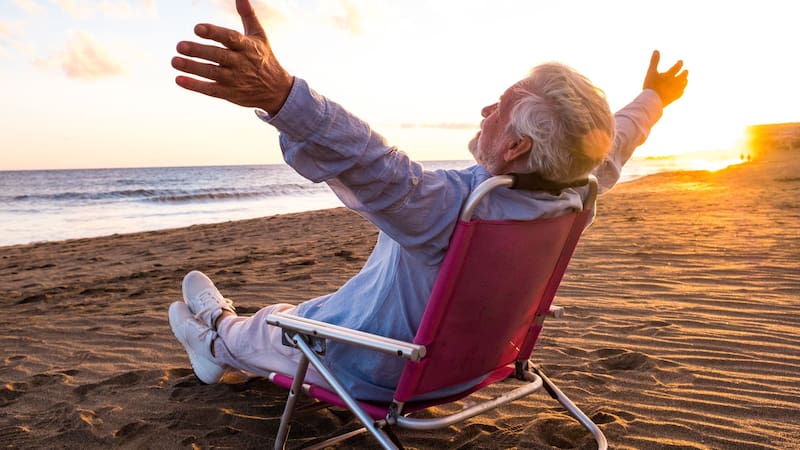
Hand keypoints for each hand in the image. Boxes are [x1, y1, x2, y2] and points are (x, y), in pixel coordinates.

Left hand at [171, 0, 292, 114]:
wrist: (277, 90)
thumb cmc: (264, 58)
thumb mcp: (259, 36)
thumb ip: (248, 15)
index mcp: (247, 46)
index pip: (230, 38)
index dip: (214, 33)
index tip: (197, 28)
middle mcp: (241, 63)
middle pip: (218, 56)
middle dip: (198, 51)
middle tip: (179, 45)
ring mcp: (235, 80)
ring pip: (212, 73)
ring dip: (192, 68)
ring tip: (174, 61)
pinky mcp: (230, 94)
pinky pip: (211, 90)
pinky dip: (195, 86)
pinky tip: (179, 80)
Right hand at [642, 50, 687, 107]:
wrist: (652, 100)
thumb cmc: (651, 85)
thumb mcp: (651, 72)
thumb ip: (654, 61)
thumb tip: (656, 50)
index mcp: (670, 75)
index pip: (677, 67)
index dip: (680, 64)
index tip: (681, 62)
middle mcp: (675, 82)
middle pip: (683, 76)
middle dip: (685, 73)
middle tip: (686, 71)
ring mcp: (675, 91)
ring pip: (683, 85)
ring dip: (685, 81)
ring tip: (685, 80)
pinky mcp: (674, 98)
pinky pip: (680, 94)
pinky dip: (681, 91)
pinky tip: (681, 90)